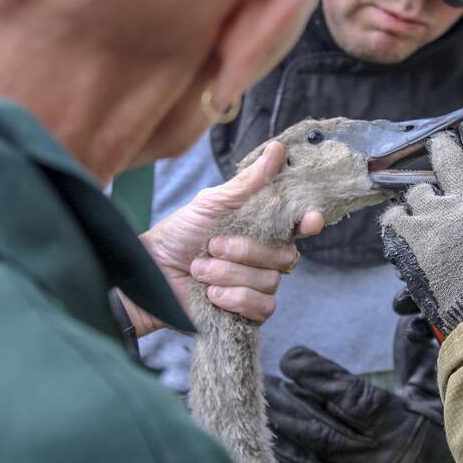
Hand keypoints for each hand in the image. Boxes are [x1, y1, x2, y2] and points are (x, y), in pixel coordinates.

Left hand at [130, 142, 323, 333]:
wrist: (151, 274)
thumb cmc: (179, 235)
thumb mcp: (211, 203)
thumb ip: (247, 182)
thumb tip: (276, 149)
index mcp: (262, 229)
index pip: (298, 226)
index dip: (309, 222)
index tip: (311, 219)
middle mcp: (265, 258)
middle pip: (284, 255)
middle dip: (244, 250)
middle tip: (212, 246)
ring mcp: (259, 287)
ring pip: (270, 282)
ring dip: (229, 274)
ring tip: (200, 271)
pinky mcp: (249, 313)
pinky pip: (261, 307)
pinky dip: (234, 299)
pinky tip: (212, 295)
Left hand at [265, 329, 462, 462]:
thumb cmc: (441, 447)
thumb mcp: (431, 403)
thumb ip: (414, 363)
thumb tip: (408, 321)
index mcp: (394, 426)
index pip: (347, 395)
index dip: (315, 374)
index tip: (292, 358)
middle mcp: (371, 458)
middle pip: (316, 427)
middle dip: (284, 403)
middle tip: (263, 383)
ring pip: (304, 461)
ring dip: (277, 436)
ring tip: (259, 413)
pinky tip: (267, 451)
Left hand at [380, 117, 462, 338]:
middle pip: (444, 153)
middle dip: (440, 147)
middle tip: (439, 148)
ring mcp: (437, 216)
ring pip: (416, 188)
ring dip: (422, 195)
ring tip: (429, 210)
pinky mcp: (412, 241)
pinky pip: (393, 216)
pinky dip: (398, 219)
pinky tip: (406, 227)